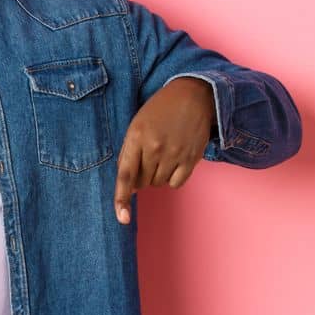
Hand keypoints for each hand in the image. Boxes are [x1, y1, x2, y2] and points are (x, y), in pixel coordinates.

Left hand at [113, 77, 214, 224]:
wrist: (192, 96)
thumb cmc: (159, 110)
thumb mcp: (136, 125)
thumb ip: (129, 154)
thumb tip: (129, 186)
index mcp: (136, 137)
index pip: (125, 174)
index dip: (121, 198)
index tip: (122, 218)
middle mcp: (155, 148)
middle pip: (142, 182)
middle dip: (141, 176)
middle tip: (147, 158)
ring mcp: (175, 154)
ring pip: (159, 184)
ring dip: (156, 177)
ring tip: (161, 156)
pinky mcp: (192, 158)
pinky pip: (177, 183)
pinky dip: (171, 179)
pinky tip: (173, 163)